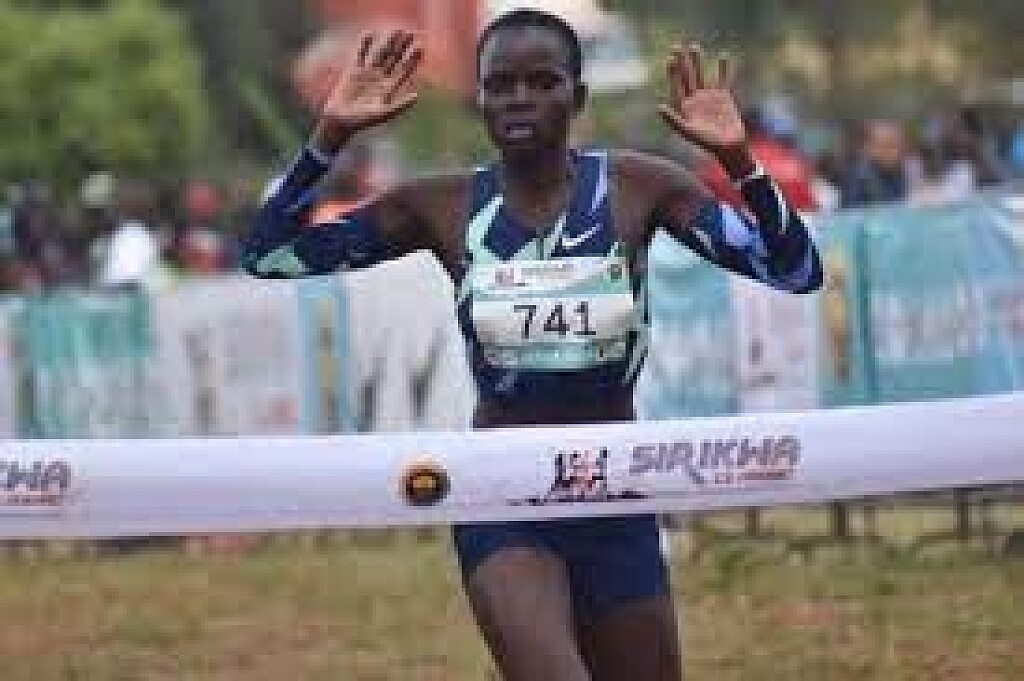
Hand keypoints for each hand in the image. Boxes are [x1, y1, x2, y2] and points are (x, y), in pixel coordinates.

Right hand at [313, 30, 423, 150]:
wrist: (340, 120)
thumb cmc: (363, 120)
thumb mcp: (384, 113)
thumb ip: (400, 104)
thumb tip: (417, 96)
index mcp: (391, 87)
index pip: (405, 69)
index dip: (413, 58)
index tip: (420, 46)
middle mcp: (381, 77)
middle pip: (395, 57)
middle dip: (403, 45)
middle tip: (411, 32)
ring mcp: (368, 71)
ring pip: (380, 52)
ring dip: (387, 41)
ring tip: (395, 29)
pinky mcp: (353, 68)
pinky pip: (359, 52)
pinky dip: (363, 43)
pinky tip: (369, 33)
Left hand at [659, 43, 752, 176]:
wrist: (729, 146)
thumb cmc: (707, 142)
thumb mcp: (688, 132)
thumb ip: (674, 120)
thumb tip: (659, 107)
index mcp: (684, 107)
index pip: (677, 85)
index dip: (673, 72)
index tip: (669, 58)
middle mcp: (695, 100)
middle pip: (687, 77)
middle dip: (682, 62)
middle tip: (677, 45)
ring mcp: (709, 97)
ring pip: (702, 75)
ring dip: (698, 61)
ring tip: (694, 45)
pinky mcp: (724, 96)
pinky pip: (724, 79)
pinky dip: (724, 69)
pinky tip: (724, 56)